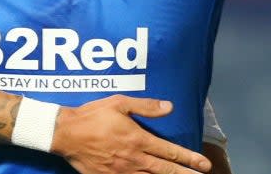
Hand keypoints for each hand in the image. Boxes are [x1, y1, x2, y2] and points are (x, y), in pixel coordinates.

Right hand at [52, 96, 210, 173]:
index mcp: (137, 139)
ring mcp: (121, 172)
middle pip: (165, 170)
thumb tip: (169, 107)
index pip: (169, 150)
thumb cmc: (92, 115)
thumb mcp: (119, 103)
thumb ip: (145, 106)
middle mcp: (133, 158)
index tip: (203, 164)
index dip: (188, 158)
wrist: (66, 133)